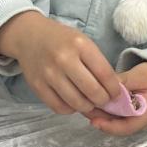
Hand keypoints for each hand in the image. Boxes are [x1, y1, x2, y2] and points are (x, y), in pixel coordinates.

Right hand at [0, 11, 121, 114]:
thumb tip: (112, 90)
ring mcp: (49, 74)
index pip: (105, 73)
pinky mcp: (37, 86)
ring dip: (88, 107)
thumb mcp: (84, 42)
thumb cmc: (62, 40)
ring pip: (76, 102)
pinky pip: (59, 107)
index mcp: (80, 45)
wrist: (30, 36)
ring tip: (90, 102)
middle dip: (103, 100)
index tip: (117, 93)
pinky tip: (74, 102)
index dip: (114, 88)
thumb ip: (97, 63)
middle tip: (105, 100)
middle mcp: (64, 59)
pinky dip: (70, 109)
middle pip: (92, 91)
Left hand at [84, 62, 146, 136]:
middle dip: (101, 120)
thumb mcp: (140, 75)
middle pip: (119, 127)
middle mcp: (143, 121)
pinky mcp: (131, 115)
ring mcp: (137, 119)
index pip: (128, 127)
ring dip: (101, 116)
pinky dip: (105, 112)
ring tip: (85, 106)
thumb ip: (123, 81)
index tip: (94, 121)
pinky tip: (94, 104)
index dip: (110, 126)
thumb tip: (103, 85)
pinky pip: (117, 118)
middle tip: (84, 110)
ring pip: (116, 123)